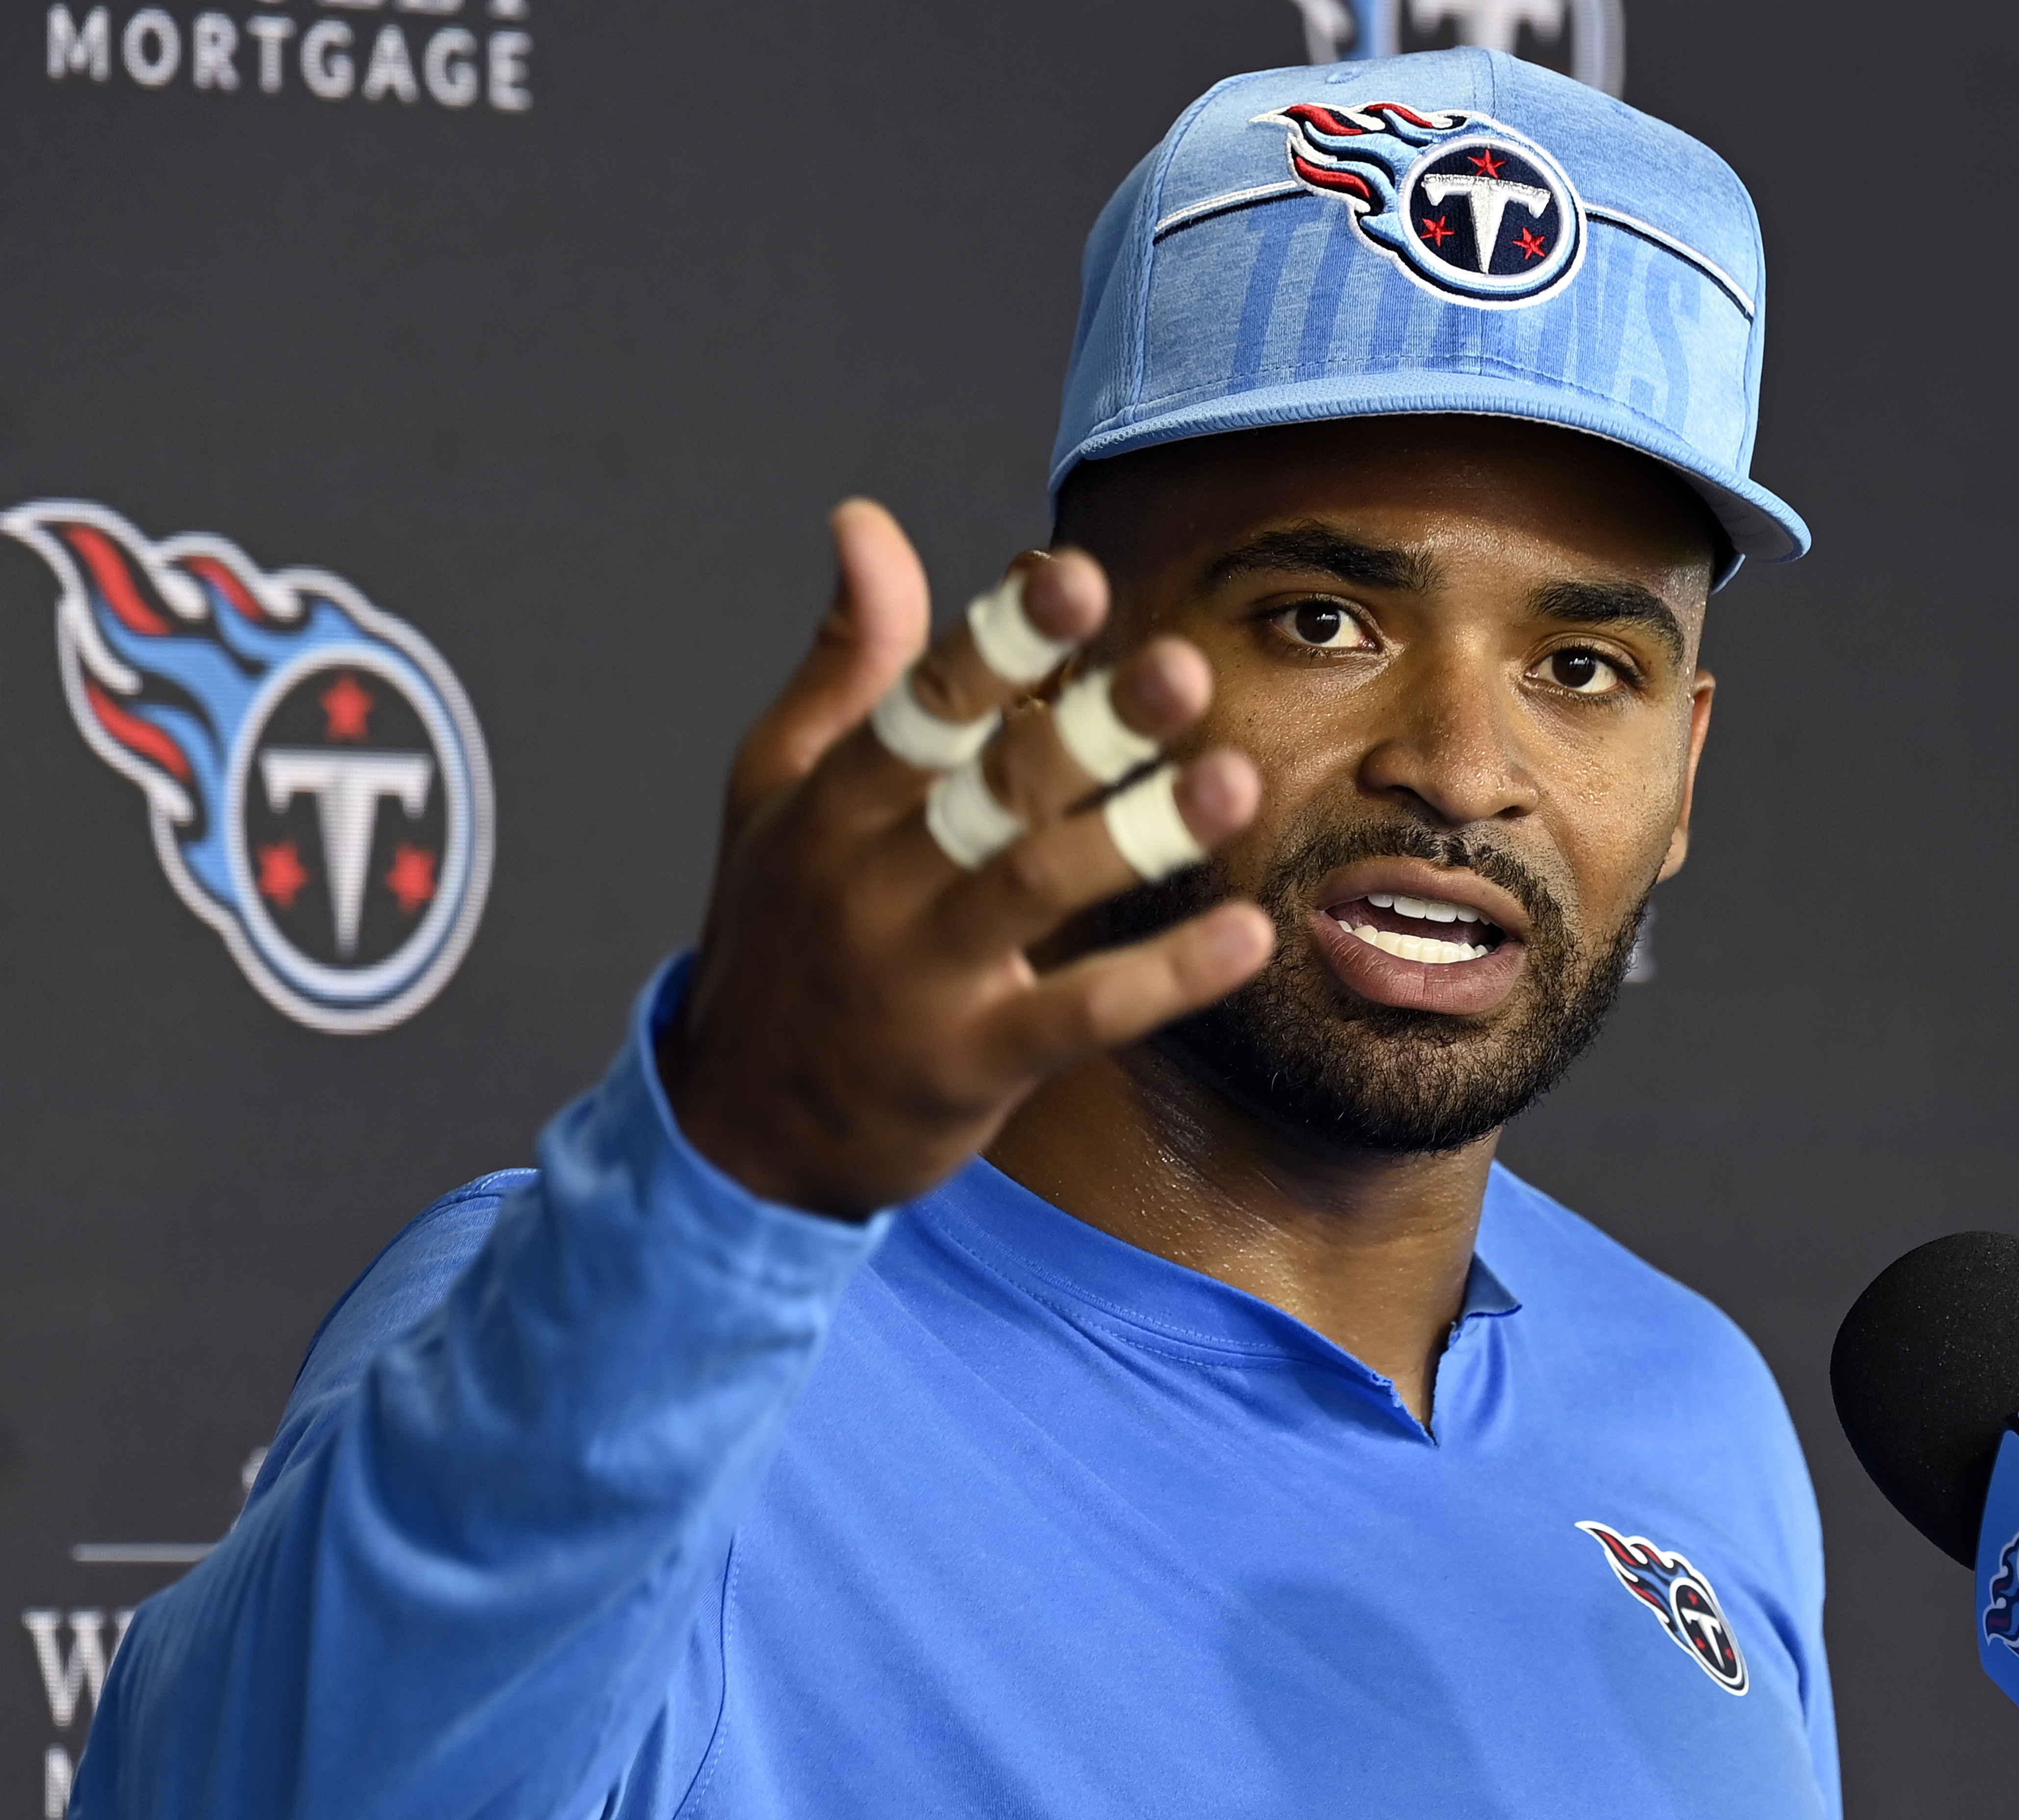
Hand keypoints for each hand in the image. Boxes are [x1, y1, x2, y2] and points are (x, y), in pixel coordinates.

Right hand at [658, 500, 1272, 1218]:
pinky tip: (1246, 934)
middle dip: (1088, 729)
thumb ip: (846, 661)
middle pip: (990, 790)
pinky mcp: (969, 1065)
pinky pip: (1077, 1016)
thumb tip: (868, 521)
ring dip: (1140, 836)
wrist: (740, 1128)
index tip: (1075, 578)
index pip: (920, 708)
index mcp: (832, 805)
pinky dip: (1162, 978)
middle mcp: (870, 883)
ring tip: (1234, 782)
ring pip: (1036, 891)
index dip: (998, 641)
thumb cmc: (782, 932)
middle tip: (1182, 668)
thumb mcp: (782, 791)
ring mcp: (919, 979)